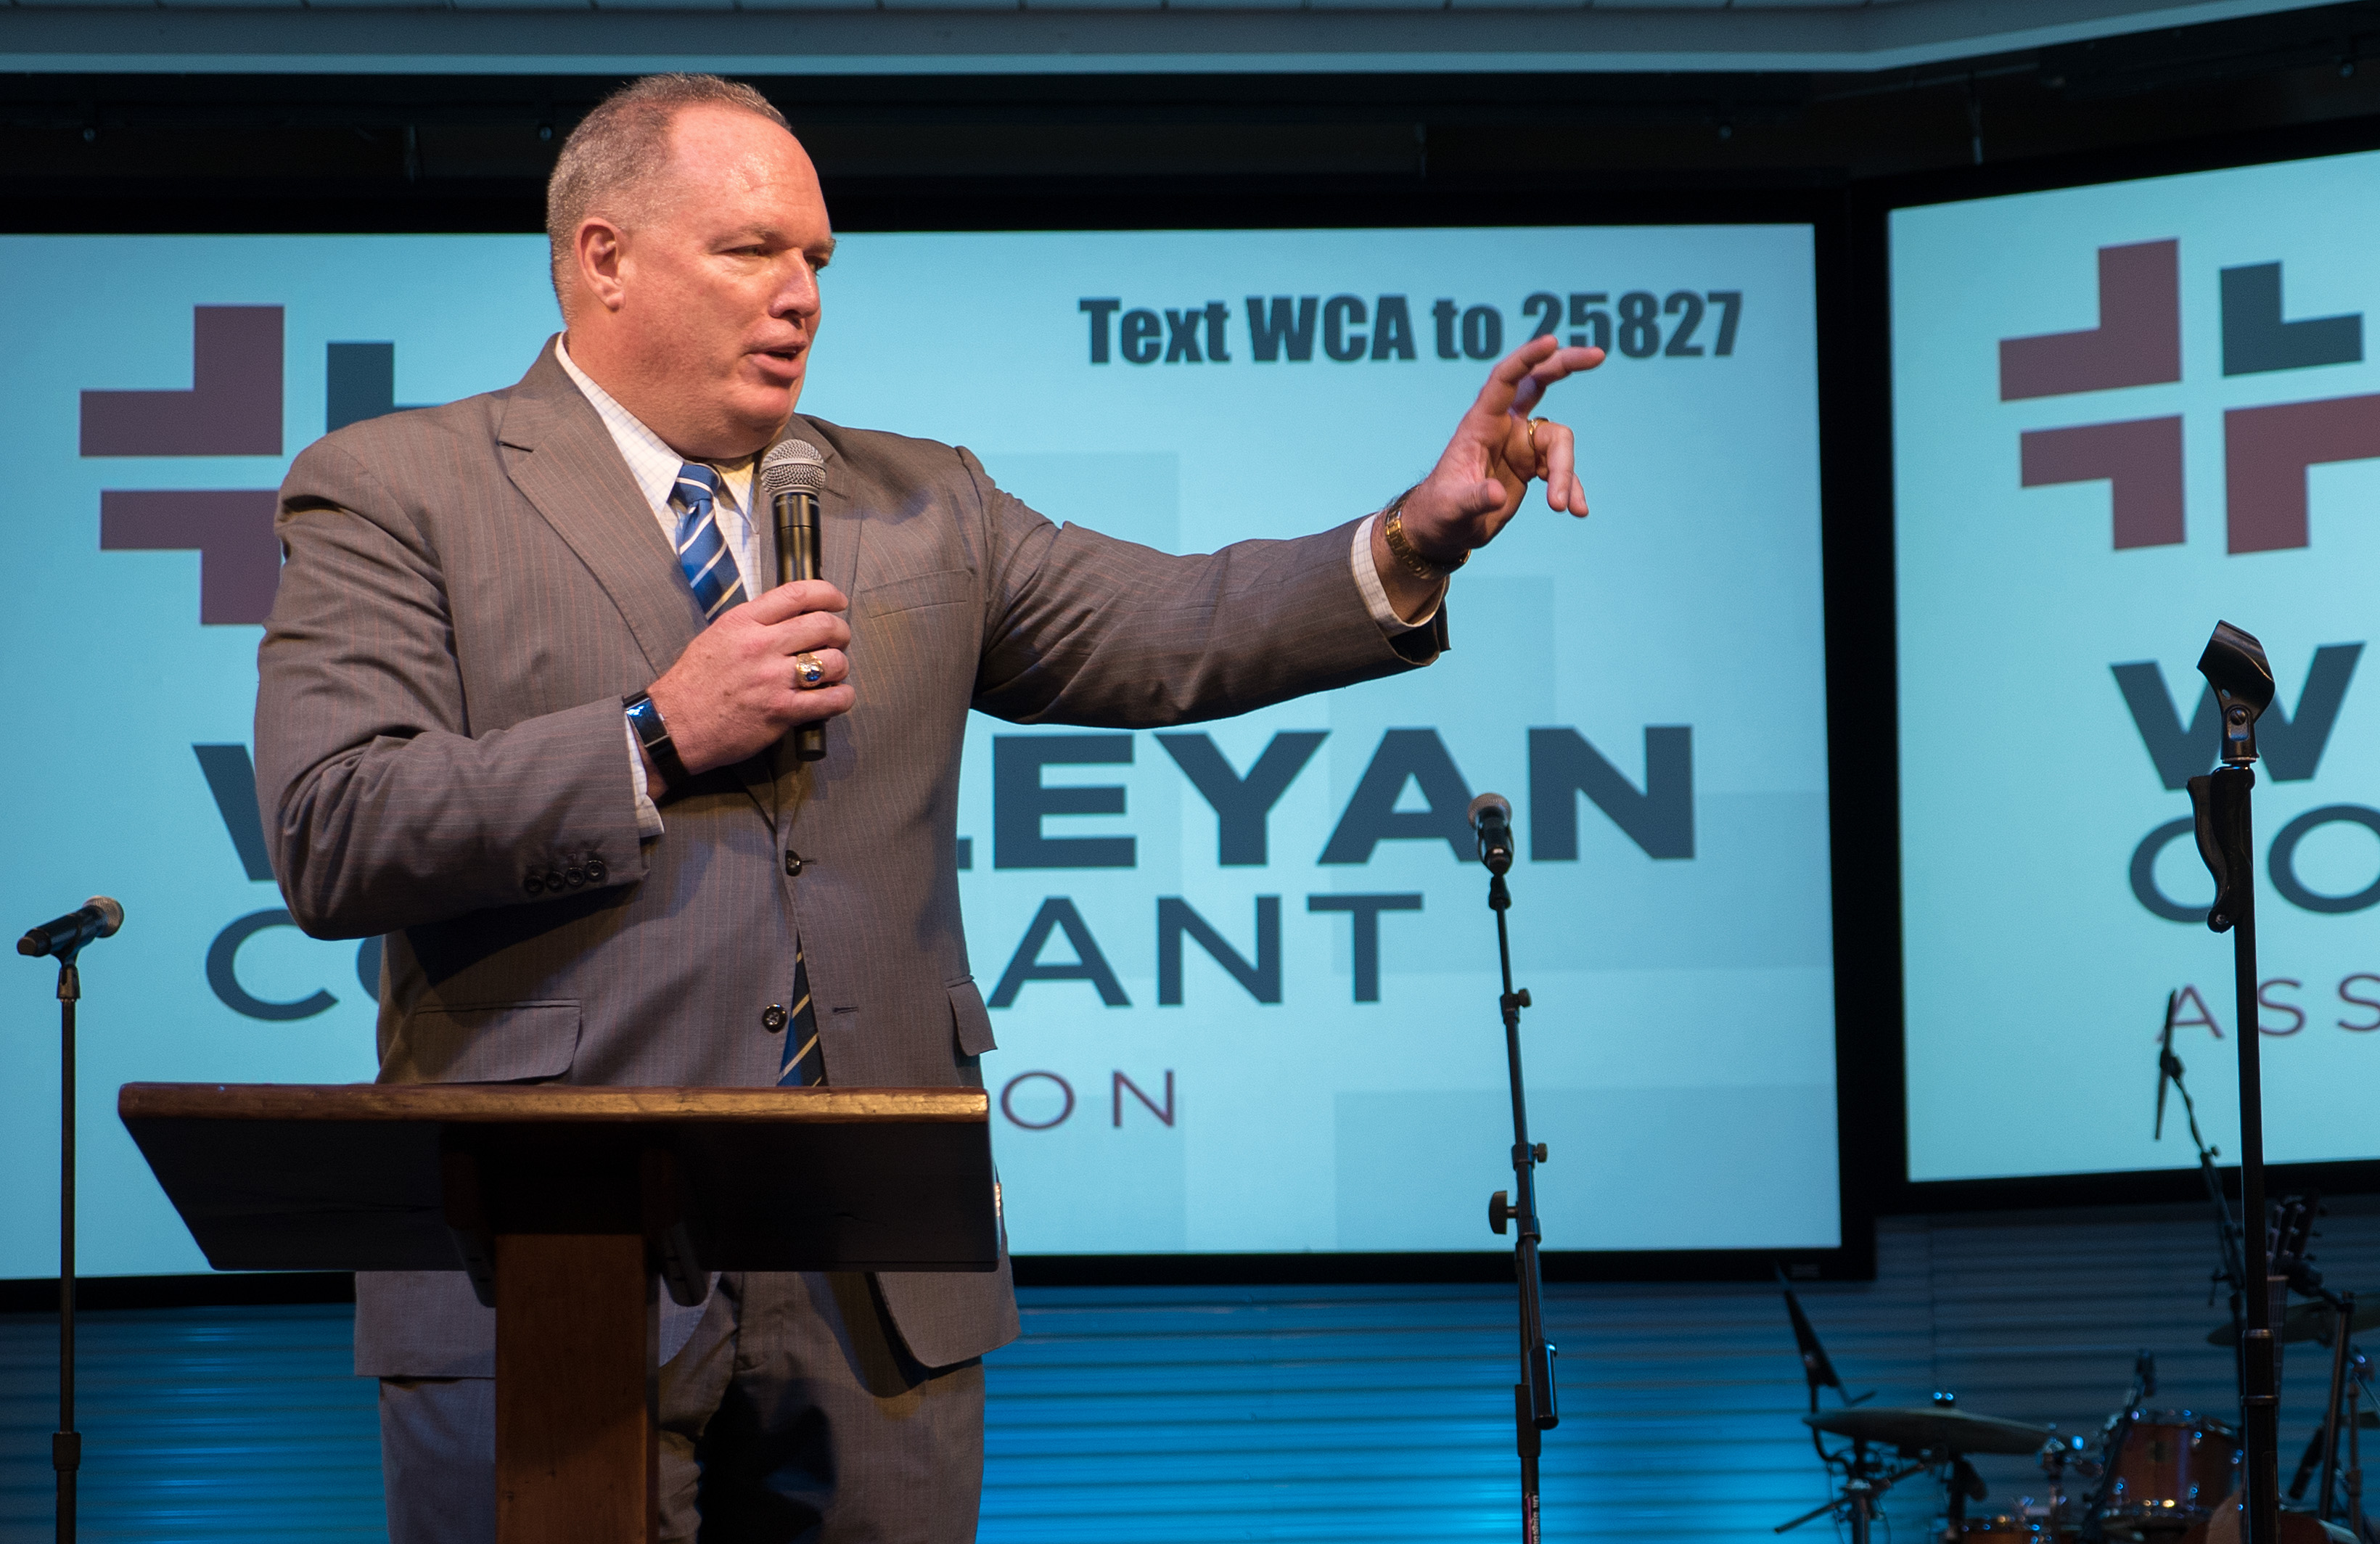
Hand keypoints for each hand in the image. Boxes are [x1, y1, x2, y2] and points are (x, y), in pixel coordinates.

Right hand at [643, 580, 851, 784]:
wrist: (674, 724)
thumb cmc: (694, 681)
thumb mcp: (718, 636)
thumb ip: (753, 623)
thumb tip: (790, 616)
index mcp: (743, 622)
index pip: (797, 594)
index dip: (828, 594)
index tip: (838, 602)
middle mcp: (761, 645)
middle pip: (824, 625)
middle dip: (840, 632)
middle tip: (838, 641)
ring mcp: (773, 679)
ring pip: (833, 662)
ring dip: (840, 666)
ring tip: (832, 673)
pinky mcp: (782, 711)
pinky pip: (832, 700)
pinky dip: (842, 697)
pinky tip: (836, 697)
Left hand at [1395, 334, 1602, 565]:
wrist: (1443, 531)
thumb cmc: (1438, 513)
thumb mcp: (1452, 508)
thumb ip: (1473, 499)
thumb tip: (1497, 495)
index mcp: (1480, 423)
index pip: (1504, 380)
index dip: (1527, 358)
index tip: (1551, 341)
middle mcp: (1503, 426)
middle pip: (1539, 382)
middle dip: (1566, 366)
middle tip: (1598, 356)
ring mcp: (1519, 444)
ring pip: (1559, 441)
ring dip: (1566, 472)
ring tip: (1560, 507)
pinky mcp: (1531, 465)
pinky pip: (1561, 469)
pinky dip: (1570, 487)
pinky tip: (1576, 510)